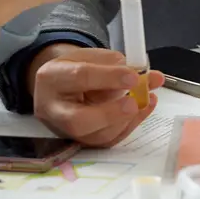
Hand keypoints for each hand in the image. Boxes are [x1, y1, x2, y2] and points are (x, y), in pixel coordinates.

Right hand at [30, 45, 166, 146]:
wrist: (59, 89)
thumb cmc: (73, 70)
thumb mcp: (88, 57)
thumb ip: (115, 64)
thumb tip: (147, 76)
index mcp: (52, 77)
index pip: (80, 77)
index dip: (109, 77)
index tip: (134, 77)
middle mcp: (54, 109)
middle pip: (78, 120)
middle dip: (110, 113)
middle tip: (134, 103)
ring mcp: (66, 130)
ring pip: (95, 136)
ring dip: (125, 120)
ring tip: (145, 101)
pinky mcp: (81, 141)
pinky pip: (106, 141)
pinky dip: (128, 126)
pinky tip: (142, 109)